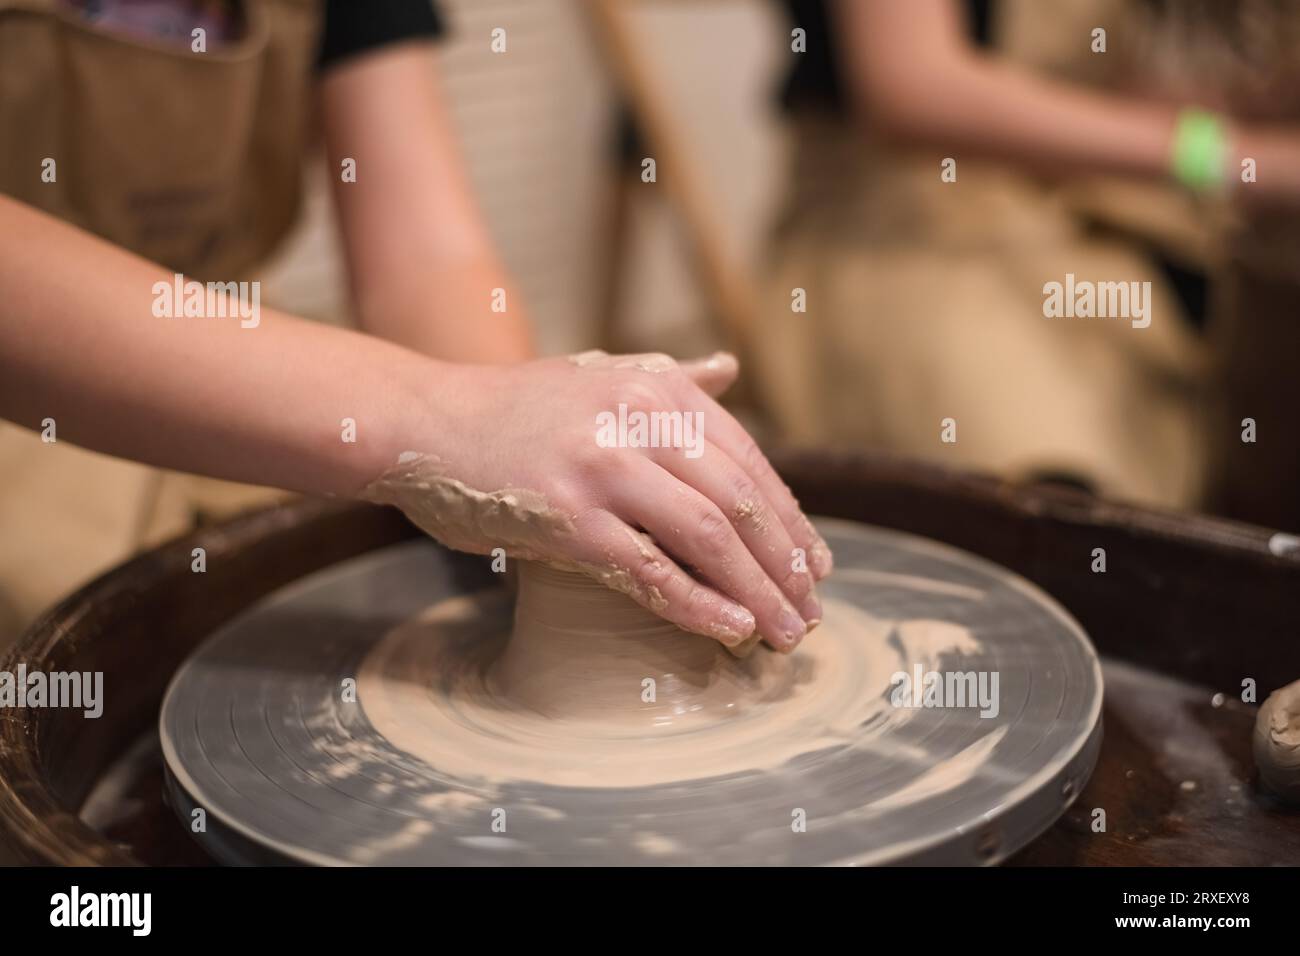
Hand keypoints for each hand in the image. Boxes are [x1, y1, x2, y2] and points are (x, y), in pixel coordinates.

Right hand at [365, 351, 832, 650]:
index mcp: (657, 388)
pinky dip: (698, 604)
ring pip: (708, 535)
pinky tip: (730, 629)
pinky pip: (649, 569)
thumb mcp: (600, 377)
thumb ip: (670, 379)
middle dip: (785, 564)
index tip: (814, 564)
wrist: (423, 422)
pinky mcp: (568, 516)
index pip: (748, 462)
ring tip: (784, 632)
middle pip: (741, 500)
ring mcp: (604, 467)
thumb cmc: (514, 408)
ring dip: (757, 591)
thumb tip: (729, 368)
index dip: (789, 519)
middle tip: (810, 609)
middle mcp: (640, 420)